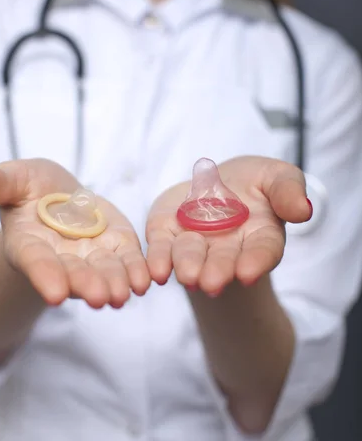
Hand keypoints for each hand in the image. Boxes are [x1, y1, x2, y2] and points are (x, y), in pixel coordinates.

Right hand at [0, 159, 149, 307]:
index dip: (44, 276)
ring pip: (103, 273)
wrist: (60, 194)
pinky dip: (137, 272)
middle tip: (101, 297)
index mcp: (29, 244)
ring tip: (125, 294)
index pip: (35, 262)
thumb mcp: (12, 178)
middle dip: (86, 285)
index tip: (54, 293)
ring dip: (114, 284)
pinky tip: (147, 280)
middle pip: (73, 275)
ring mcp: (91, 256)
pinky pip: (128, 262)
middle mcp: (60, 258)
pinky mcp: (117, 247)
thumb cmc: (30, 187)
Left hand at [146, 157, 311, 295]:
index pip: (262, 250)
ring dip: (188, 267)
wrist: (216, 181)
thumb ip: (288, 190)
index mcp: (260, 234)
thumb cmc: (253, 183)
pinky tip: (157, 271)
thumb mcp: (276, 176)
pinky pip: (161, 247)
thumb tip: (303, 209)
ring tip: (187, 276)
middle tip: (211, 282)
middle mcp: (226, 246)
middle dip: (218, 270)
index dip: (256, 262)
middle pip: (223, 260)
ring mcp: (194, 241)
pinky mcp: (165, 233)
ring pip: (190, 256)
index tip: (247, 274)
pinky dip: (158, 259)